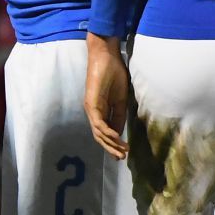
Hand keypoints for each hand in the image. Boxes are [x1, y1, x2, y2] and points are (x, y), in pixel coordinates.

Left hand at [85, 32, 130, 159]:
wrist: (107, 56)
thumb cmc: (114, 73)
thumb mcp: (121, 98)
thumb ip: (119, 115)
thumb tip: (120, 132)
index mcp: (100, 110)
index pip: (105, 132)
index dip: (114, 143)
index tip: (124, 153)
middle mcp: (93, 111)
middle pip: (99, 136)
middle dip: (111, 148)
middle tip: (122, 158)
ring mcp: (91, 107)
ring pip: (98, 132)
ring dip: (111, 143)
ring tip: (122, 151)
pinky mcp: (91, 103)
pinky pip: (99, 122)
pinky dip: (107, 131)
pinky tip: (117, 138)